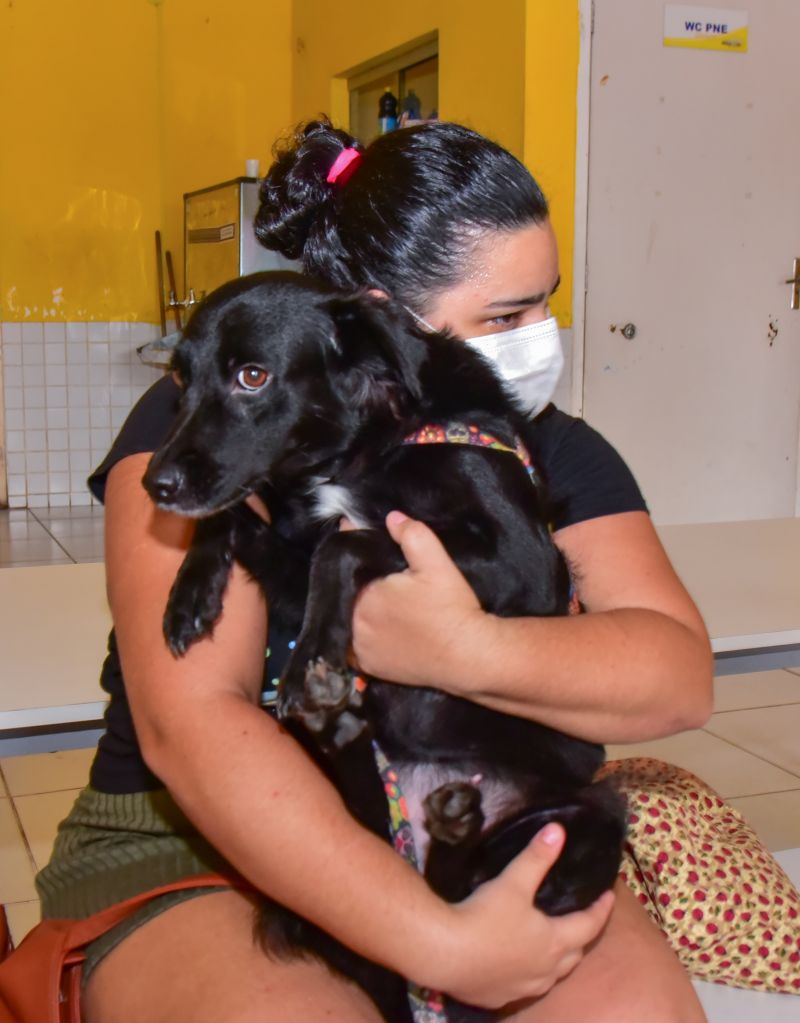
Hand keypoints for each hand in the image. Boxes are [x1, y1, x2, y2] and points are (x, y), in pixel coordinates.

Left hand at [349, 511, 486, 689]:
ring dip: (360, 610)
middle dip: (360, 582)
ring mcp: (362, 649)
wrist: (469, 656)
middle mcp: (356, 623)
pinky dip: (366, 636)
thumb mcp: (437, 564)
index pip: (350, 565)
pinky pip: (360, 647)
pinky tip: (382, 627)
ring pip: (353, 621)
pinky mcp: (372, 667)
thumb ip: (413, 536)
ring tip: (380, 601)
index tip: (356, 535)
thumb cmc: (452, 608)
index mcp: (364, 594)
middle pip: (350, 595)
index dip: (355, 549)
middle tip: (378, 575)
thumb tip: (392, 518)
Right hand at [418, 824, 614, 1007]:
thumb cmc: (485, 916)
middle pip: (574, 954)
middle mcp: (546, 971)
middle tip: (581, 919)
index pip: (589, 925)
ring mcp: (523, 988)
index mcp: (554, 941)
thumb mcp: (513, 882)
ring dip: (556, 960)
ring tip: (552, 945)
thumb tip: (558, 830)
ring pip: (551, 976)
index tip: (609, 896)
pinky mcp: (499, 998)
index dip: (601, 909)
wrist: (446, 953)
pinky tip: (516, 967)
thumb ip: (537, 857)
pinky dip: (527, 975)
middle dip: (581, 936)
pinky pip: (522, 987)